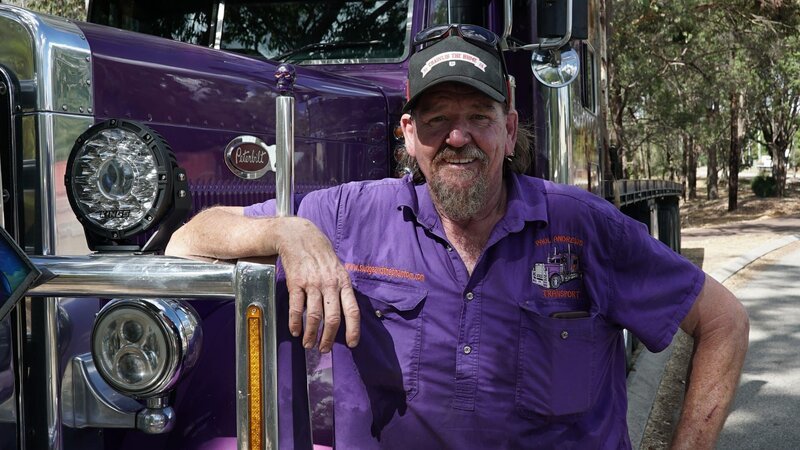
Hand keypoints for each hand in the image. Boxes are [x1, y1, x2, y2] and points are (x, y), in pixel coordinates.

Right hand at [275, 217, 359, 352]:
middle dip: (328, 338)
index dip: (353, 329)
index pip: (352, 310)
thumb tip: (345, 313)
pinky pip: (297, 308)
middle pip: (332, 318)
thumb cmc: (320, 254)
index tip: (352, 344)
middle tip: (324, 349)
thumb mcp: (338, 268)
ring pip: (314, 316)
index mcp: (343, 282)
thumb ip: (341, 289)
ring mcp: (312, 284)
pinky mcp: (296, 283)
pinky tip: (295, 331)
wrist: (298, 236)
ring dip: (311, 334)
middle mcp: (330, 284)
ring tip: (308, 344)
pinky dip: (295, 323)